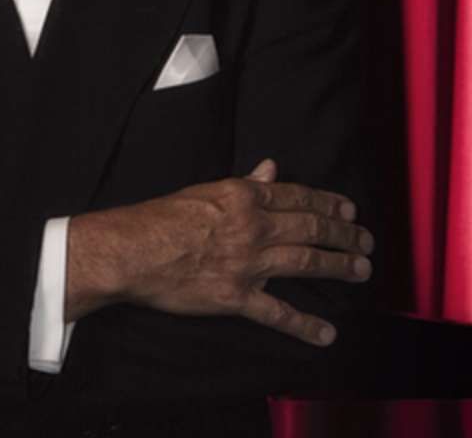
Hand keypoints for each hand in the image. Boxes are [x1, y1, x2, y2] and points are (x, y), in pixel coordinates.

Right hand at [66, 158, 372, 346]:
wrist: (134, 249)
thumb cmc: (163, 217)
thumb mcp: (207, 191)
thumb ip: (244, 183)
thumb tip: (271, 169)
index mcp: (244, 197)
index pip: (298, 197)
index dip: (328, 204)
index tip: (349, 210)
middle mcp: (252, 227)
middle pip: (310, 228)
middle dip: (343, 235)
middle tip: (366, 241)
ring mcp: (246, 263)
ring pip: (304, 263)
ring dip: (338, 266)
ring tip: (361, 271)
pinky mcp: (235, 297)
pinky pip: (277, 313)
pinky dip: (304, 325)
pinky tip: (327, 332)